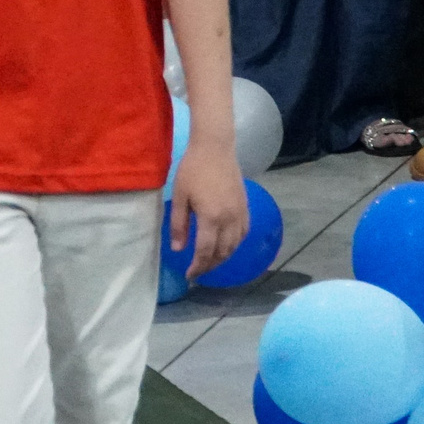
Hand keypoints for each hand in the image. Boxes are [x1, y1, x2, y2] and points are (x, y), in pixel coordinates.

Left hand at [169, 144, 248, 278]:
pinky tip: (226, 246)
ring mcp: (240, 213)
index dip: (197, 267)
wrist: (215, 147)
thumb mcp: (180, 196)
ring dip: (223, 258)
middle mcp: (229, 219)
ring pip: (235, 245)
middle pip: (222, 252)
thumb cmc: (193, 169)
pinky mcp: (245, 207)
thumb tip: (178, 249)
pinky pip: (243, 233)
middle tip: (198, 272)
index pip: (205, 251)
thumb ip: (179, 225)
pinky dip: (235, 245)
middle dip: (209, 266)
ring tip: (210, 263)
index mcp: (211, 217)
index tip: (189, 275)